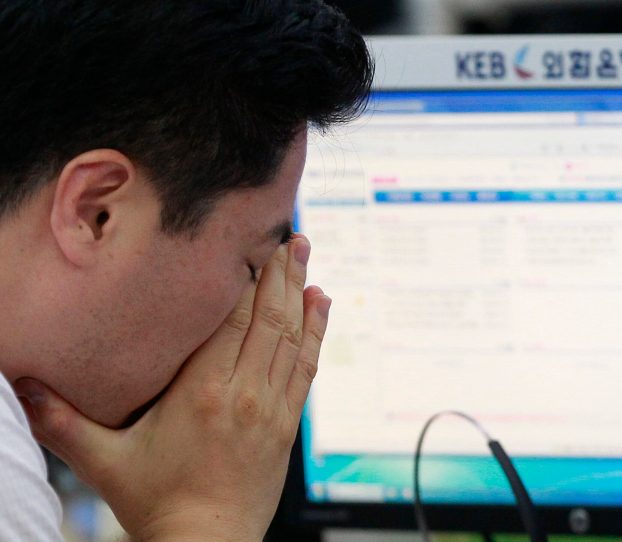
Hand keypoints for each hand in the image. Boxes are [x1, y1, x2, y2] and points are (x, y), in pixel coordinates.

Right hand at [14, 235, 329, 540]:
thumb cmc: (158, 503)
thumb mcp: (104, 462)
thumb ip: (63, 422)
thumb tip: (25, 387)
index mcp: (202, 392)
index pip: (231, 320)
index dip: (246, 279)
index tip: (254, 244)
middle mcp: (244, 392)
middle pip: (268, 318)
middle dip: (280, 273)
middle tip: (293, 236)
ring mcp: (271, 407)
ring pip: (292, 337)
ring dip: (301, 294)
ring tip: (306, 257)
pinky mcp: (287, 424)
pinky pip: (306, 367)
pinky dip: (315, 332)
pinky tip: (320, 306)